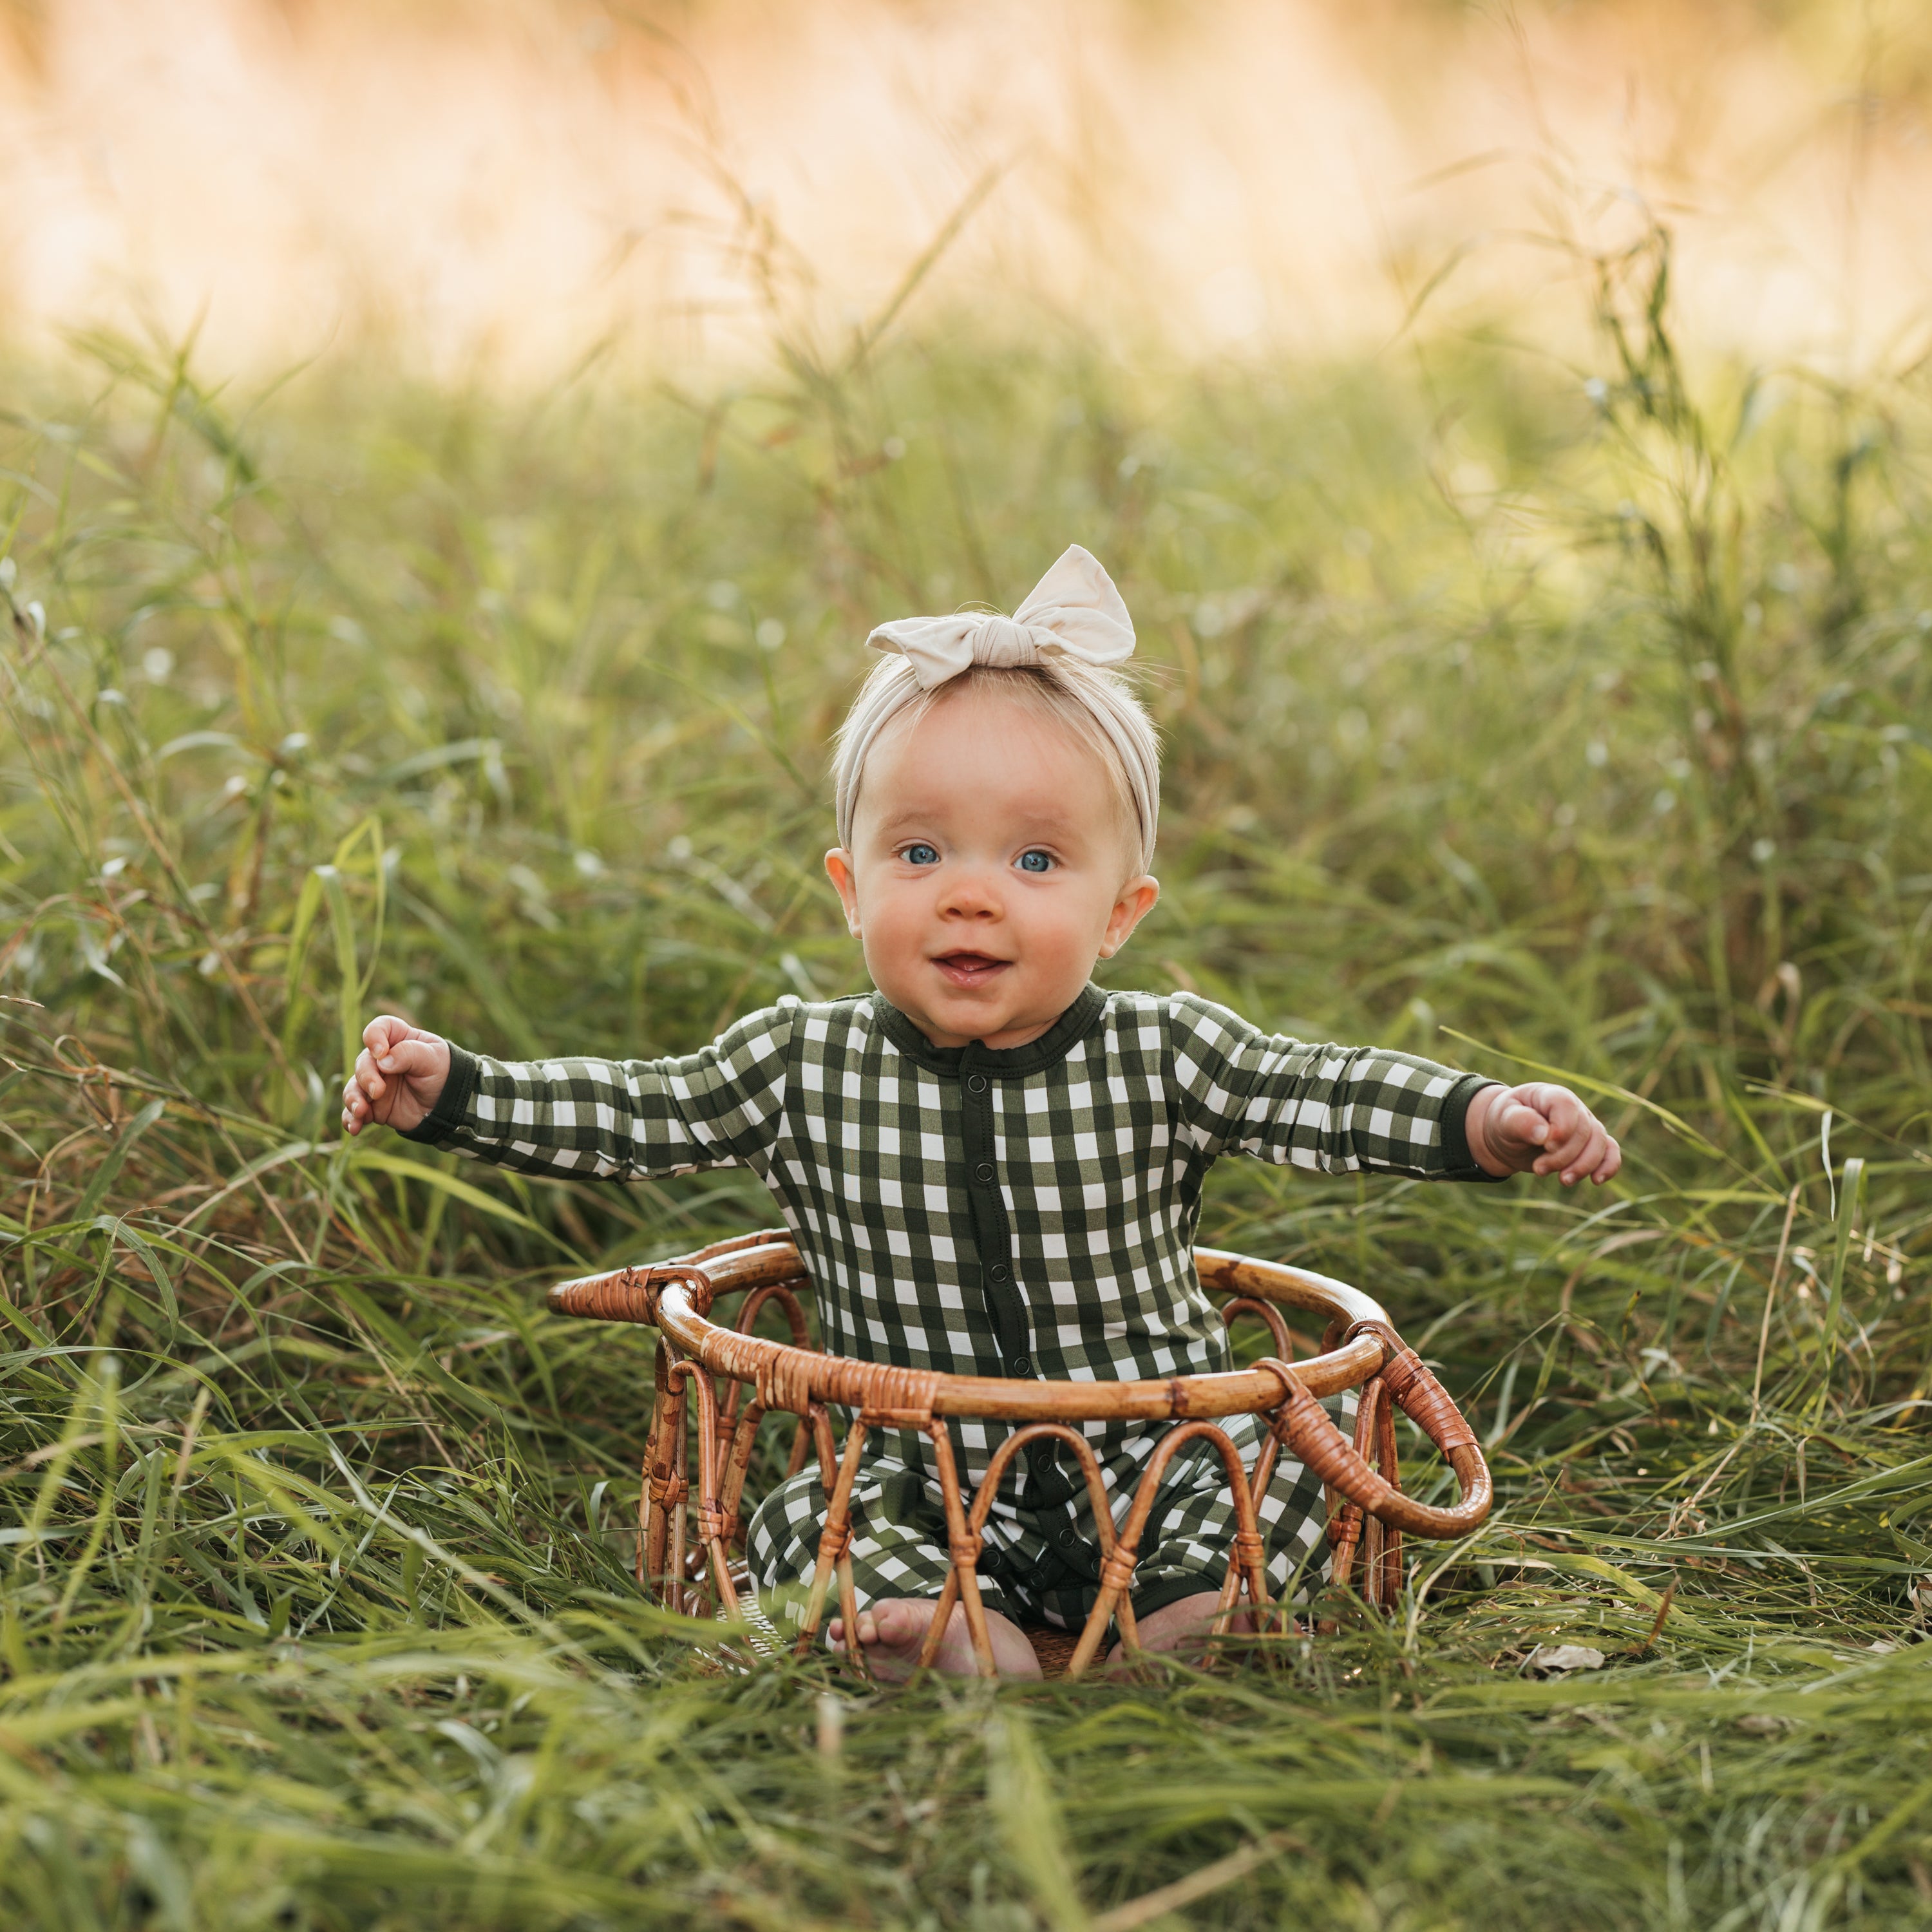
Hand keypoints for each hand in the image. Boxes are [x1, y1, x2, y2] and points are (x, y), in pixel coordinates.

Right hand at [341, 1015, 450, 1136]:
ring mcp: (376, 1083)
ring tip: (361, 1111)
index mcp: (398, 1040)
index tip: (380, 1052)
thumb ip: (409, 1054)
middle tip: (379, 1091)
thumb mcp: (433, 1059)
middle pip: (363, 1062)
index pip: (378, 1029)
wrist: (449, 1105)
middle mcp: (382, 1060)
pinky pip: (355, 1111)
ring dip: (352, 1099)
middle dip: (366, 1077)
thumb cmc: (443, 1073)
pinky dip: (351, 1118)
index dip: (374, 1037)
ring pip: (354, 1087)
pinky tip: (354, 1126)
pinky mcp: (374, 1106)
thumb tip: (382, 1062)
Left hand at [1467, 1081, 1620, 1185]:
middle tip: (1538, 1169)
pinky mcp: (1590, 1144)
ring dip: (1583, 1166)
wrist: (1507, 1136)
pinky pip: (1610, 1152)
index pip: (1566, 1106)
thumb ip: (1521, 1122)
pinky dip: (1608, 1166)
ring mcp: (1585, 1125)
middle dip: (1563, 1156)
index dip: (1562, 1128)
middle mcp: (1574, 1108)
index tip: (1546, 1146)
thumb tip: (1544, 1134)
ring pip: (1599, 1143)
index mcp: (1551, 1095)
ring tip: (1563, 1180)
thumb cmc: (1505, 1122)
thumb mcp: (1503, 1120)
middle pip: (1583, 1131)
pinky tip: (1596, 1180)